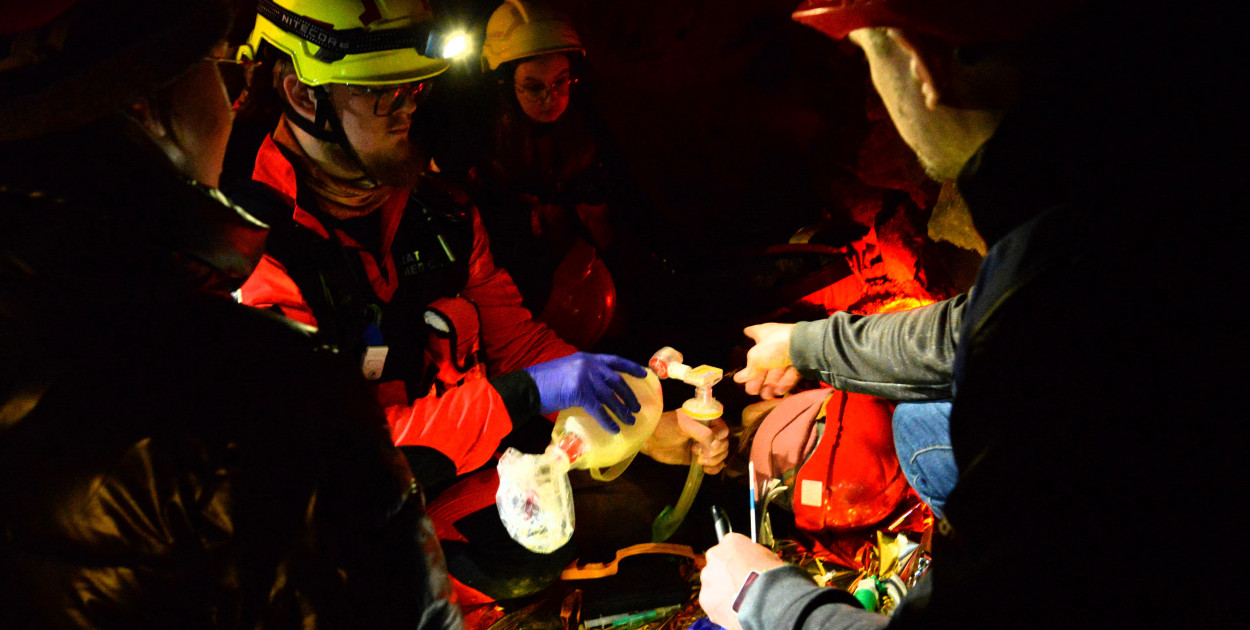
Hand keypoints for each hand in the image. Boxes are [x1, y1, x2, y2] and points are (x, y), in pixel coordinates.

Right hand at [524, 352, 646, 433]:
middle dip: (629, 395)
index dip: (631, 367)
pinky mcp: (580, 394)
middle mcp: (589, 366)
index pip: (615, 360)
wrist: (528, 386)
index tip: (644, 375)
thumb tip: (598, 385)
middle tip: (637, 407)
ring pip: (610, 397)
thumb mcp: (568, 368)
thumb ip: (584, 373)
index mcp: (587, 358)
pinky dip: (609, 420)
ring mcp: (585, 379)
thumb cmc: (545, 380)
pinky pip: (599, 410)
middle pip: (617, 381)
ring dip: (622, 411)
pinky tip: (615, 428)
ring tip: (630, 420)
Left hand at [641, 410, 729, 473]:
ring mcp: (705, 446)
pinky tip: (705, 469)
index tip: (708, 442)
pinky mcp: (701, 458)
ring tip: (698, 460)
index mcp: (707, 419)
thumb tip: (716, 445)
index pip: (723, 429)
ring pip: (721, 455)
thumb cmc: (666, 427)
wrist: (651, 441)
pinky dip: (714, 469)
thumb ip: (701, 432)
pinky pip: (716, 465)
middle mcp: (708, 432)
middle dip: (714, 451)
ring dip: (714, 460)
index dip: (719, 437)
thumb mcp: (683, 425)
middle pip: (724, 444)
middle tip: (696, 451)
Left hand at [699, 533, 786, 629]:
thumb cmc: (771, 577)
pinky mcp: (706, 598)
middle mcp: (715, 556)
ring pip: (712, 585)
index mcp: (731, 542)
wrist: (766, 599)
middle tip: (740, 587)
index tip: (742, 569)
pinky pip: (712, 603)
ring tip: (739, 602)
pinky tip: (735, 611)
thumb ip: (754, 557)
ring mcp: (708, 578)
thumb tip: (754, 564)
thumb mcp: (768, 556)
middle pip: (717, 566)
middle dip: (726, 576)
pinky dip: (721, 608)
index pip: (728, 548)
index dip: (737, 561)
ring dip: (722, 592)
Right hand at [733, 323, 797, 397]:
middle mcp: (776, 342)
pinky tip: (778, 392)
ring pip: (777, 370)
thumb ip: (748, 370)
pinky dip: (784, 383)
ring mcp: (789, 352)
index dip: (748, 335)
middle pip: (763, 361)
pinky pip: (790, 374)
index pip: (752, 332)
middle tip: (751, 391)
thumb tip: (738, 379)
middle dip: (757, 377)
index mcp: (763, 334)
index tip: (744, 337)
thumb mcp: (756, 357)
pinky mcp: (800, 363)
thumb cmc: (776, 346)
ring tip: (765, 396)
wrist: (807, 347)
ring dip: (770, 384)